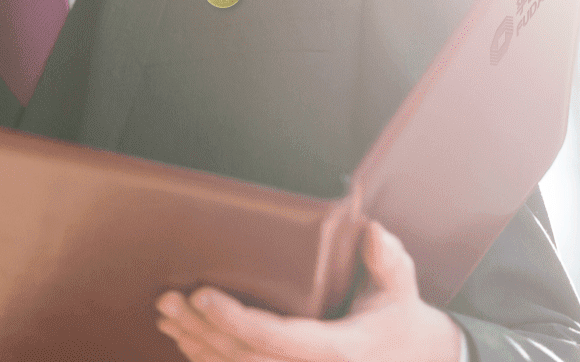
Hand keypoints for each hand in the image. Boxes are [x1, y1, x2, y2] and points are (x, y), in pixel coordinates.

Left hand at [155, 222, 462, 361]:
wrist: (413, 361)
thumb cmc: (399, 320)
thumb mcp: (400, 289)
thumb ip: (387, 261)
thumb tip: (373, 231)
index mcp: (337, 350)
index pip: (275, 338)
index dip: (235, 319)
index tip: (202, 295)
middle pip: (242, 356)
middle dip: (200, 329)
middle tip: (167, 300)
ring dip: (195, 344)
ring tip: (166, 316)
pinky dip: (207, 359)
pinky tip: (185, 340)